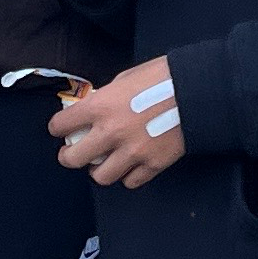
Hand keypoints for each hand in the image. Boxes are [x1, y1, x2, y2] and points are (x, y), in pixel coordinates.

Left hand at [51, 55, 185, 187]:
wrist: (198, 91)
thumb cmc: (162, 77)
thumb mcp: (125, 78)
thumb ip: (105, 97)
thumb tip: (94, 110)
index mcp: (100, 106)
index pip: (61, 125)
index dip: (58, 128)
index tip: (62, 130)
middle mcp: (111, 133)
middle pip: (73, 159)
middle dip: (69, 156)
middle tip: (74, 153)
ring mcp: (132, 152)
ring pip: (101, 177)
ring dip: (99, 169)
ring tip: (104, 161)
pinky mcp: (153, 164)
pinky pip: (131, 181)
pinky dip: (128, 175)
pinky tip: (130, 165)